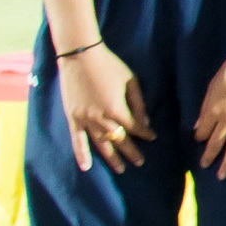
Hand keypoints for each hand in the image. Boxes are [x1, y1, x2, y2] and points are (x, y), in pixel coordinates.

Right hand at [58, 45, 152, 172]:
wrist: (80, 56)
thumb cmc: (109, 65)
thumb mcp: (131, 80)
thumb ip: (139, 104)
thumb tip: (145, 123)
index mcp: (117, 109)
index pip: (135, 128)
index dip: (145, 134)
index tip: (152, 137)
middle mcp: (102, 119)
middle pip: (120, 140)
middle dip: (131, 151)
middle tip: (140, 162)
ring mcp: (86, 120)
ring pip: (101, 144)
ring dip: (112, 158)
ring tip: (121, 169)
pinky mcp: (73, 118)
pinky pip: (77, 140)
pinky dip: (81, 154)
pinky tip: (86, 167)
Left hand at [195, 64, 225, 178]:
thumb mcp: (211, 87)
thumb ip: (205, 108)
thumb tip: (197, 126)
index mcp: (212, 111)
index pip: (203, 131)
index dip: (200, 137)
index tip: (200, 141)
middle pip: (215, 143)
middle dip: (209, 156)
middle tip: (205, 166)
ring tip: (222, 175)